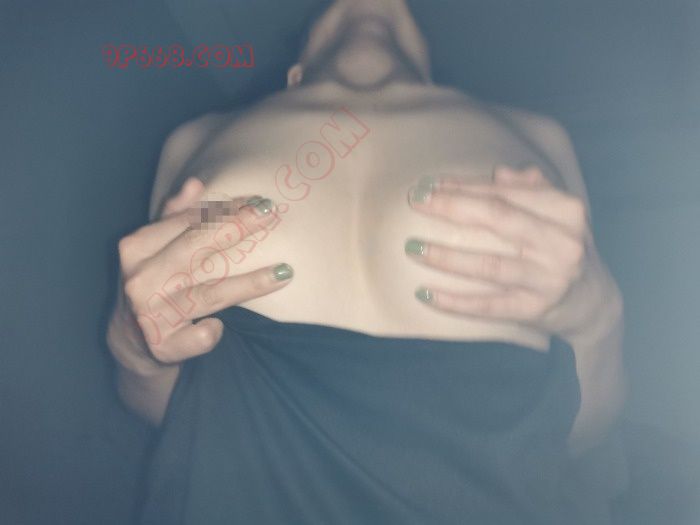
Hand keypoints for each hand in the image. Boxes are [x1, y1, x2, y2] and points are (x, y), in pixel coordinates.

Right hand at [107, 177, 293, 371]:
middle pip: (196, 250)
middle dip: (237, 229)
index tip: (257, 202)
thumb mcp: (154, 248)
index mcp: (137, 249)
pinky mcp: (163, 346)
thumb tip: (195, 183)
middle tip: (271, 215)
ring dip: (249, 283)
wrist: (132, 341)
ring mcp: (150, 315)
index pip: (186, 223)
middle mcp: (141, 280)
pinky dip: (208, 333)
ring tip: (283, 272)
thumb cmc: (153, 283)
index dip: (224, 210)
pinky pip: (195, 338)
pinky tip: (222, 326)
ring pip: (208, 294)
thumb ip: (173, 216)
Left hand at [405, 165, 621, 343]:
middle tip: (414, 202)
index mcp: (566, 211)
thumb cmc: (562, 248)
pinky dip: (455, 301)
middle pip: (497, 218)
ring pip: (489, 264)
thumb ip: (528, 190)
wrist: (593, 303)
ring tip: (413, 247)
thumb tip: (498, 173)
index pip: (506, 193)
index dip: (464, 187)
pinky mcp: (536, 310)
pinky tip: (426, 294)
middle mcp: (562, 243)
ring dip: (446, 256)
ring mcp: (550, 279)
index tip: (429, 185)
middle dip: (451, 208)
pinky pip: (489, 306)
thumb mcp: (556, 215)